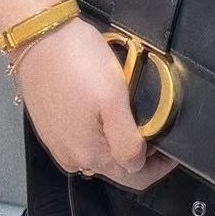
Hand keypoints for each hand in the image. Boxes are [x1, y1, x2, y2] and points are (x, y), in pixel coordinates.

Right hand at [9, 15, 179, 190]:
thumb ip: (126, 140)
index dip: (159, 167)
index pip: (134, 178)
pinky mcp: (50, 128)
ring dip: (121, 142)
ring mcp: (58, 144)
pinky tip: (110, 111)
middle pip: (117, 168)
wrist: (39, 37)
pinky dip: (102, 133)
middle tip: (159, 127)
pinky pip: (84, 140)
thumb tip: (137, 164)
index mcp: (90, 156)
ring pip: (100, 155)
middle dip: (141, 154)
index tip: (175, 148)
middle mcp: (72, 158)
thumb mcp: (113, 99)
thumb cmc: (81, 64)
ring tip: (138, 117)